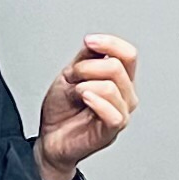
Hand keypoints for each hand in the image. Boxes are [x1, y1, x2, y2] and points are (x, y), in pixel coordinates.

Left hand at [34, 33, 138, 179]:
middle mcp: (125, 95)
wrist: (50, 138)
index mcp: (119, 80)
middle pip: (117, 67)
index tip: (88, 42)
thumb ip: (87, 57)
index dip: (109, 44)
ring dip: (84, 86)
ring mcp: (121, 113)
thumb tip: (96, 42)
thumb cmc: (62, 110)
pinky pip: (113, 113)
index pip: (128, 54)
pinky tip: (84, 100)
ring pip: (111, 87)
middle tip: (72, 78)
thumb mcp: (71, 74)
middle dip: (87, 68)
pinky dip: (95, 102)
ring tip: (74, 95)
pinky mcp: (112, 131)